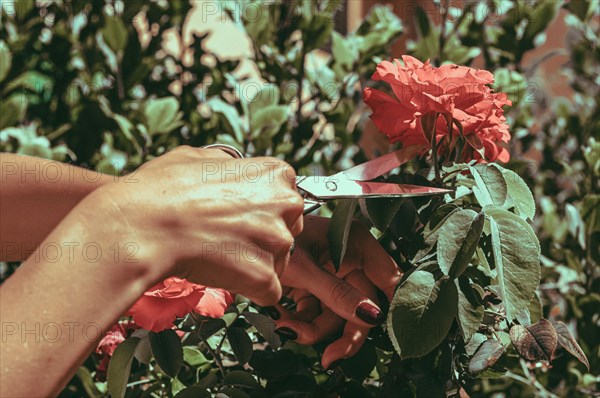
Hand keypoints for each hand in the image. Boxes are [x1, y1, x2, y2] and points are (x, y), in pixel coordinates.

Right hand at [84, 146, 303, 304]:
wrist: (142, 225)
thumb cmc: (162, 189)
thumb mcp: (198, 157)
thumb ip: (228, 164)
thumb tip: (231, 167)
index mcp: (275, 174)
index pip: (285, 198)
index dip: (260, 210)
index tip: (238, 216)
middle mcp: (285, 204)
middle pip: (286, 229)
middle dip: (262, 237)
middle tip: (226, 238)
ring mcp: (278, 241)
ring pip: (277, 260)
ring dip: (253, 263)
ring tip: (217, 255)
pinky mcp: (265, 276)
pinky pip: (268, 290)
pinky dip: (247, 288)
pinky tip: (221, 275)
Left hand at [272, 215, 400, 367]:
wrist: (240, 236)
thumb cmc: (272, 238)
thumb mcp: (304, 267)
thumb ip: (337, 293)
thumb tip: (371, 316)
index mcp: (355, 244)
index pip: (388, 278)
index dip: (393, 305)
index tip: (379, 330)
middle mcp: (348, 260)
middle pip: (360, 305)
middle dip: (341, 332)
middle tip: (330, 357)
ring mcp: (330, 275)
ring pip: (335, 315)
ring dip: (310, 329)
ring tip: (286, 328)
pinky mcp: (311, 286)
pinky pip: (314, 313)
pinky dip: (297, 321)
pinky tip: (279, 318)